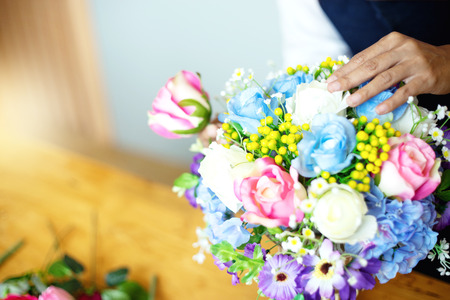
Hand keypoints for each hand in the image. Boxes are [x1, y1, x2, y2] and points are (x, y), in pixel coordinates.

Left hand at [326, 32, 449, 113]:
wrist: (449, 63)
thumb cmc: (415, 61)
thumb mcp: (395, 54)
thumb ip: (374, 62)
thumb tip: (344, 75)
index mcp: (391, 41)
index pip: (363, 56)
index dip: (345, 70)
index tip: (330, 81)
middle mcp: (402, 49)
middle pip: (370, 66)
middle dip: (349, 79)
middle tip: (334, 90)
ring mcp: (414, 63)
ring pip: (385, 78)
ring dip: (365, 91)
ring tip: (351, 101)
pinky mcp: (425, 78)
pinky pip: (404, 92)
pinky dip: (390, 101)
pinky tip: (378, 109)